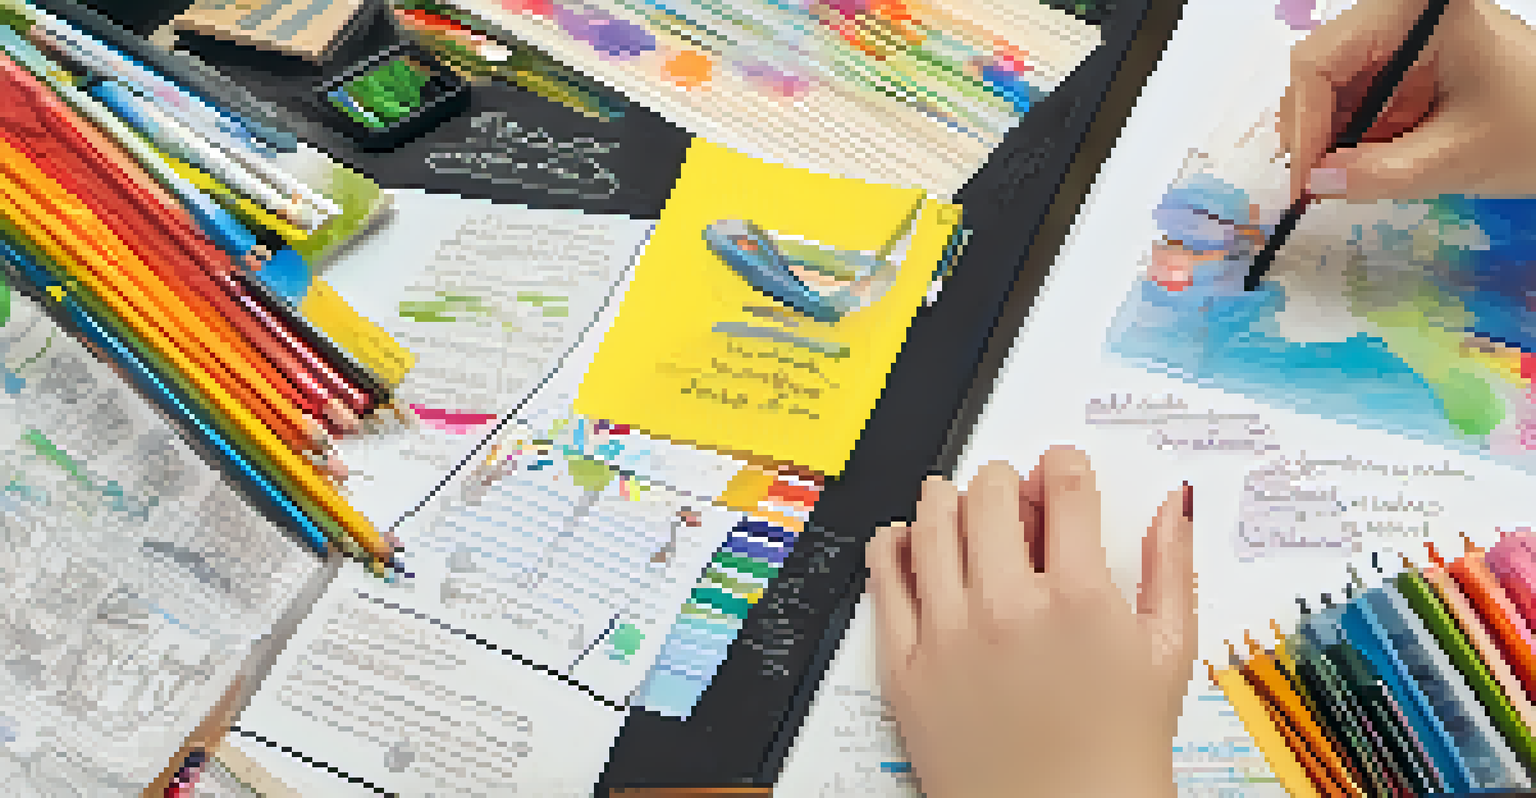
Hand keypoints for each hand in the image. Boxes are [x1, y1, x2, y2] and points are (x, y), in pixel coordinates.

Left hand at [866, 447, 1196, 797]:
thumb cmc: (1118, 753)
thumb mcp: (1168, 656)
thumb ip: (1170, 570)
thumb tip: (1170, 507)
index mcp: (1079, 600)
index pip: (1063, 487)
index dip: (1063, 466)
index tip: (1060, 472)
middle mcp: (1008, 609)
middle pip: (990, 494)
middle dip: (1006, 481)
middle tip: (1012, 496)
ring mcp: (949, 636)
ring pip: (930, 524)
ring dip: (945, 500)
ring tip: (957, 504)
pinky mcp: (907, 667)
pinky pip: (883, 582)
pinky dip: (890, 548)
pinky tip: (903, 541)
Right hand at [1279, 0, 1535, 202]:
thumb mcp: (1455, 158)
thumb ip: (1376, 173)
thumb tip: (1314, 183)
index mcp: (1417, 13)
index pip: (1322, 60)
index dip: (1305, 122)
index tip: (1305, 177)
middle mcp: (1405, 15)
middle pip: (1323, 67)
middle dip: (1316, 128)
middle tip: (1316, 182)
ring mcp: (1409, 35)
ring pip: (1337, 83)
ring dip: (1335, 135)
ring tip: (1347, 176)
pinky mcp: (1416, 59)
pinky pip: (1364, 92)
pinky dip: (1359, 133)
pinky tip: (1370, 162)